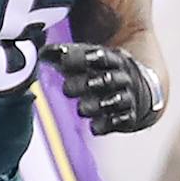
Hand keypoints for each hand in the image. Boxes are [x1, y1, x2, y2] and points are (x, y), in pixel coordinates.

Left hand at [43, 41, 164, 134]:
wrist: (137, 89)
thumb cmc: (100, 73)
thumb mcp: (85, 60)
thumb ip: (63, 55)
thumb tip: (42, 53)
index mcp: (111, 60)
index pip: (100, 56)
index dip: (81, 58)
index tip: (63, 60)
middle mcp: (121, 77)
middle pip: (107, 80)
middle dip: (86, 84)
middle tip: (66, 89)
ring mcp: (126, 97)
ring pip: (115, 101)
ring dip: (96, 105)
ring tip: (82, 108)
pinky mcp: (128, 117)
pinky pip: (120, 121)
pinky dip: (107, 124)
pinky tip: (95, 127)